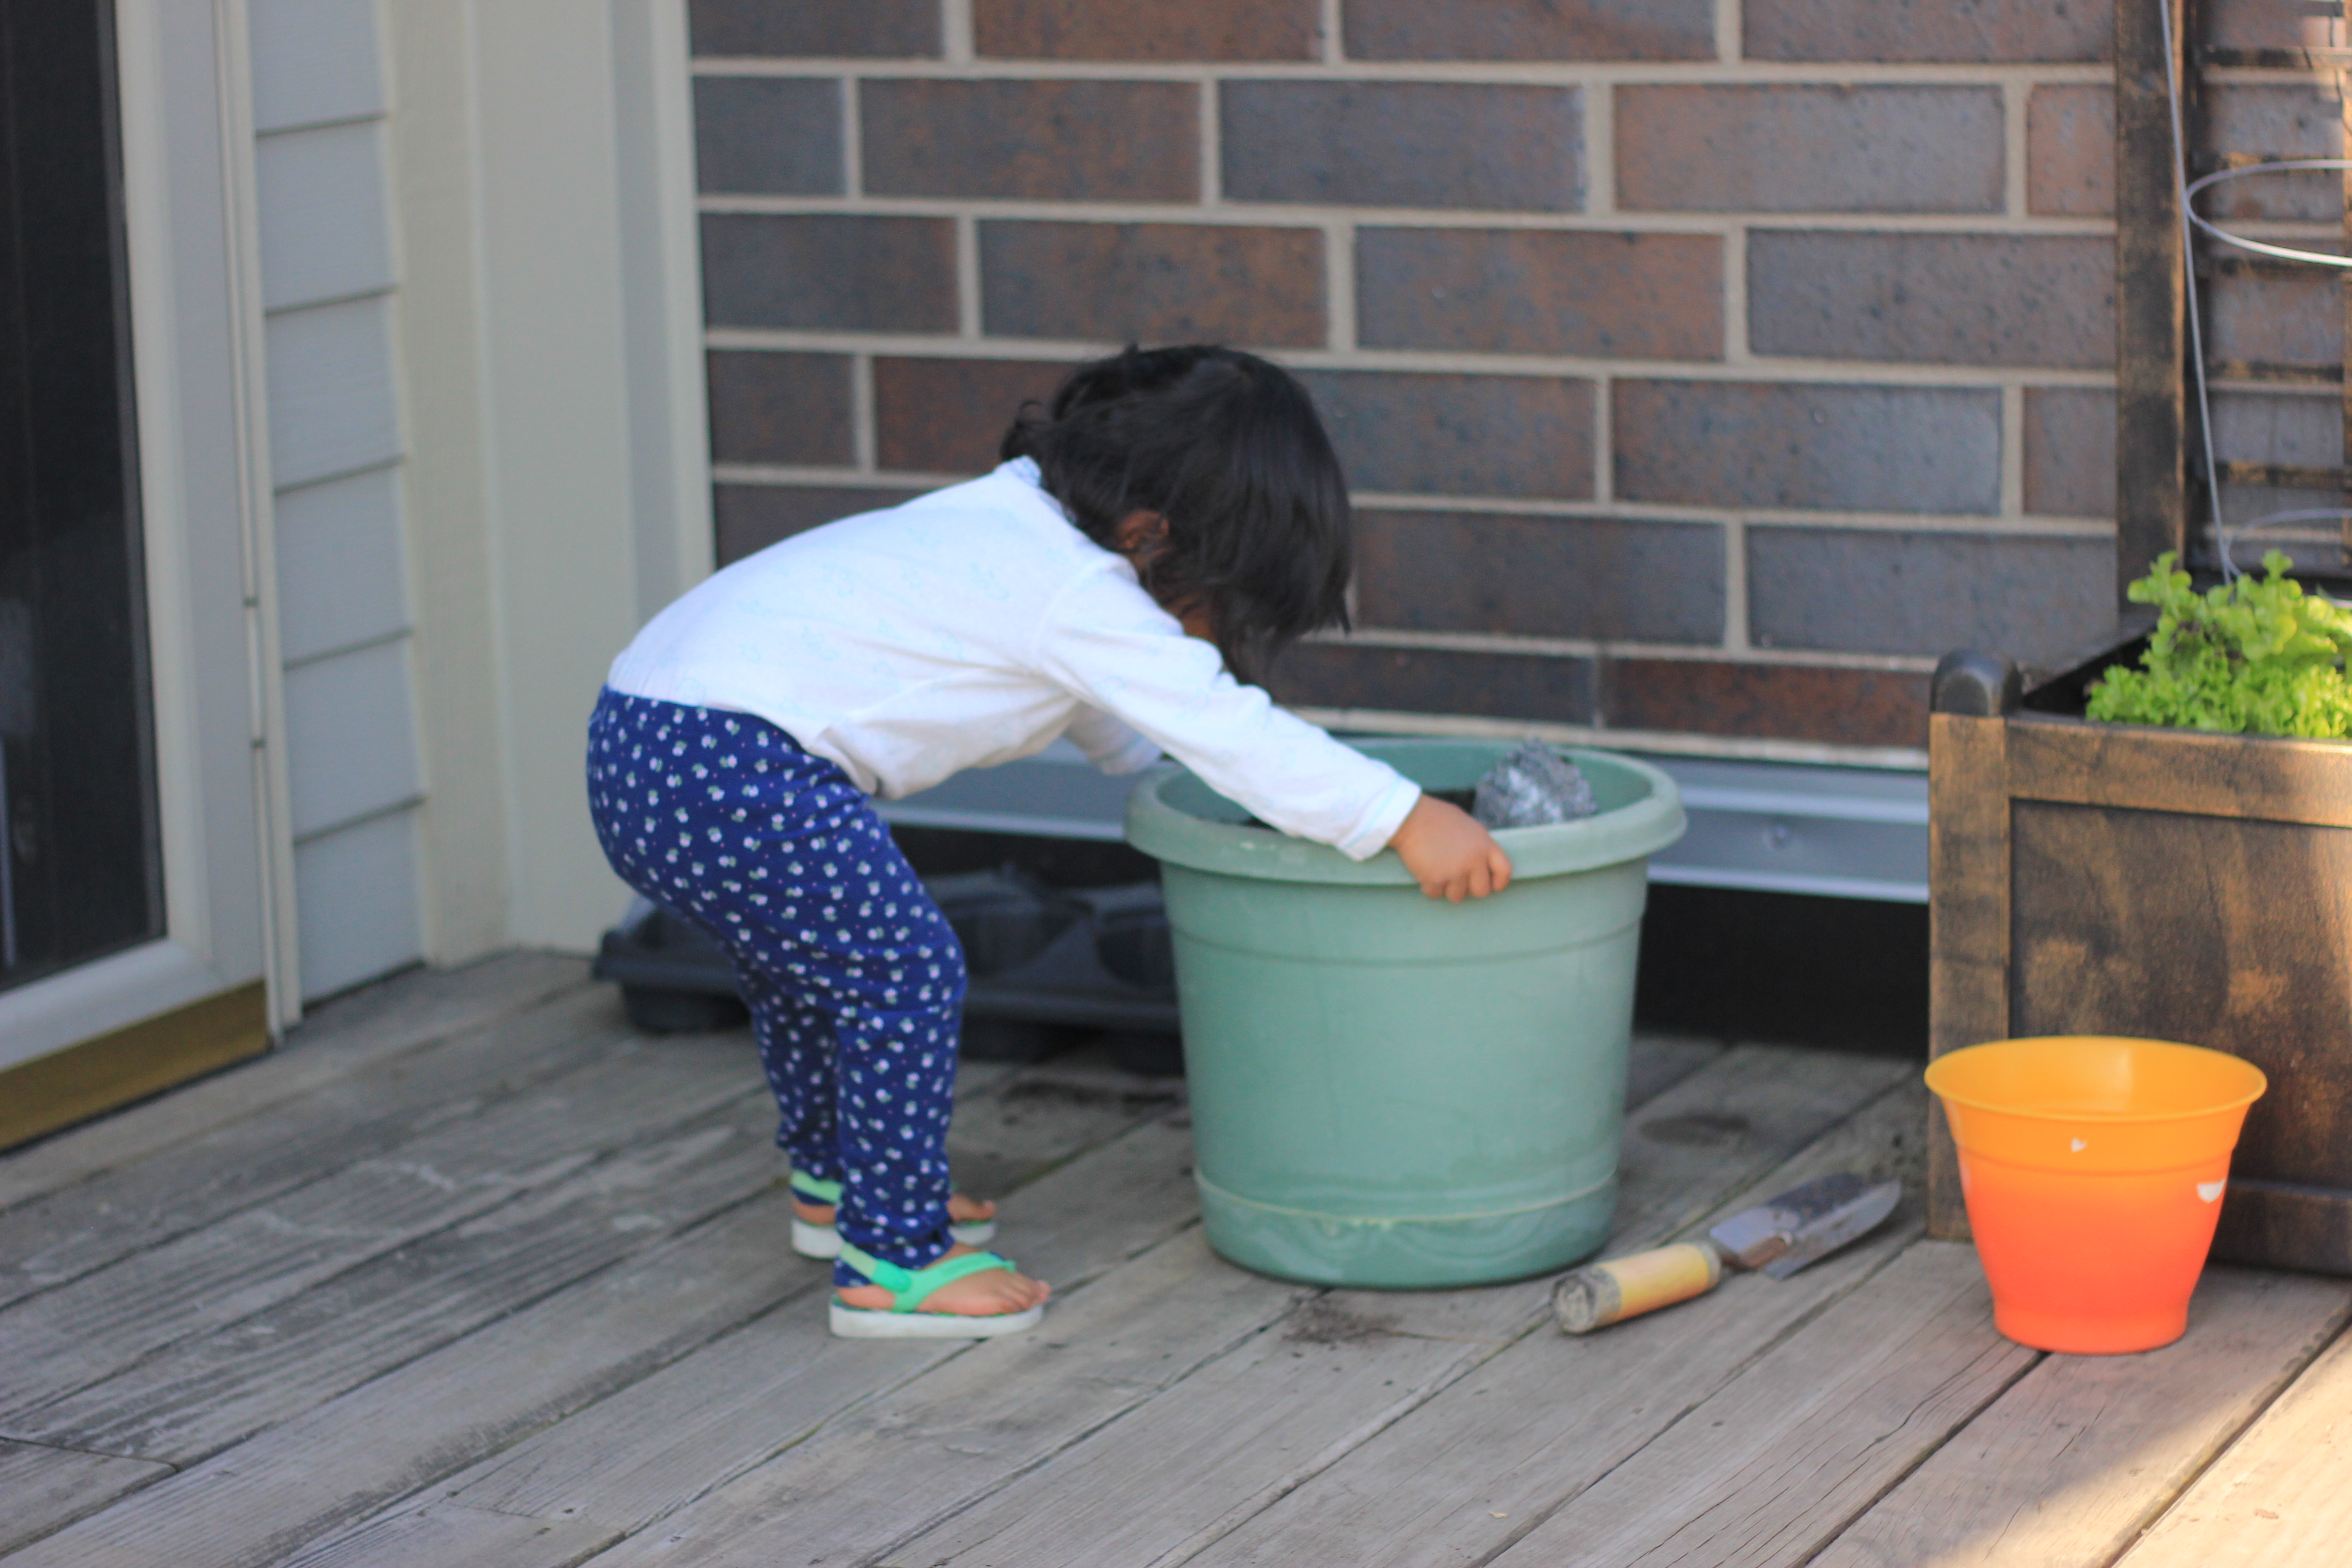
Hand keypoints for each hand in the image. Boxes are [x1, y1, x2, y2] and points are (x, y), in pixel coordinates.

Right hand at [1387, 794, 1512, 901]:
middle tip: (1457, 879)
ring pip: (1457, 896)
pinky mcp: (1435, 879)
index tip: (1492, 886)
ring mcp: (1455, 871)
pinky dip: (1429, 887)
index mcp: (1484, 844)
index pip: (1504, 870)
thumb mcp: (1469, 827)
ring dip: (1447, 888)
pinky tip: (1424, 871)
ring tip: (1438, 871)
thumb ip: (1478, 845)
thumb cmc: (1437, 817)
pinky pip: (1435, 894)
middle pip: (1481, 891)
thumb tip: (1480, 864)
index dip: (1499, 882)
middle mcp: (1474, 860)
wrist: (1410, 817)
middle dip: (1469, 888)